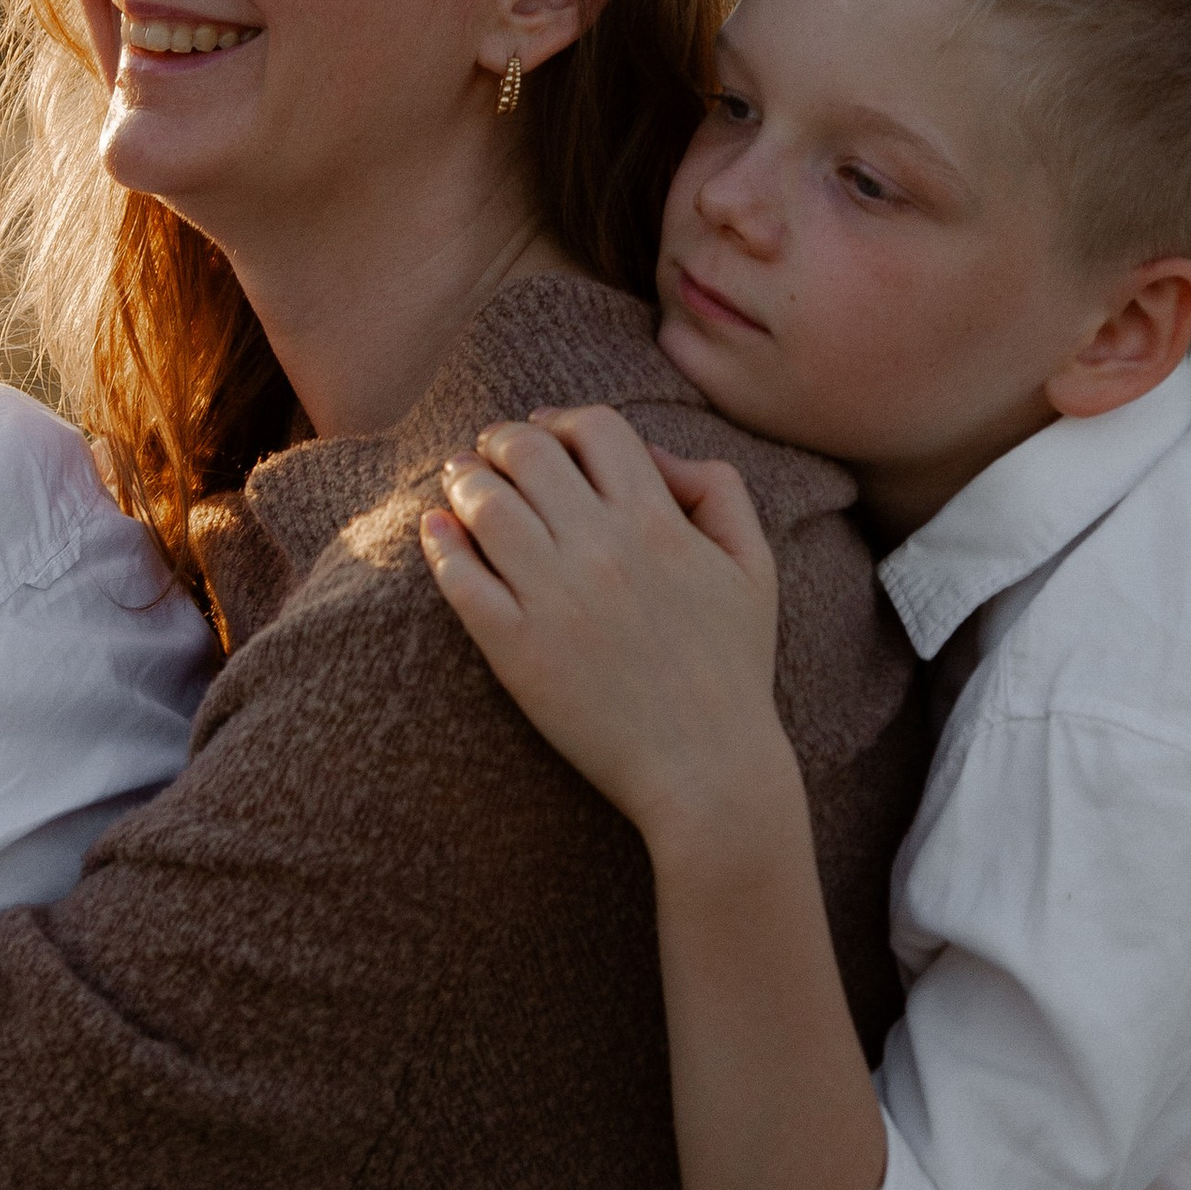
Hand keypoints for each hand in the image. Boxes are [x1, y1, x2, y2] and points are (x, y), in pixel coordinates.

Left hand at [422, 404, 793, 855]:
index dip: (560, 420)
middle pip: (527, 453)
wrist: (708, 770)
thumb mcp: (753, 567)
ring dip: (464, 480)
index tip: (541, 432)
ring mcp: (554, 597)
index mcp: (658, 522)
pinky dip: (440, 542)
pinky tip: (436, 529)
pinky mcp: (516, 649)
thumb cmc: (733, 668)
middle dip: (501, 440)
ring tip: (458, 482)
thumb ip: (718, 491)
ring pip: (484, 504)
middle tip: (488, 452)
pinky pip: (460, 578)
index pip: (593, 429)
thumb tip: (657, 453)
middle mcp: (601, 548)